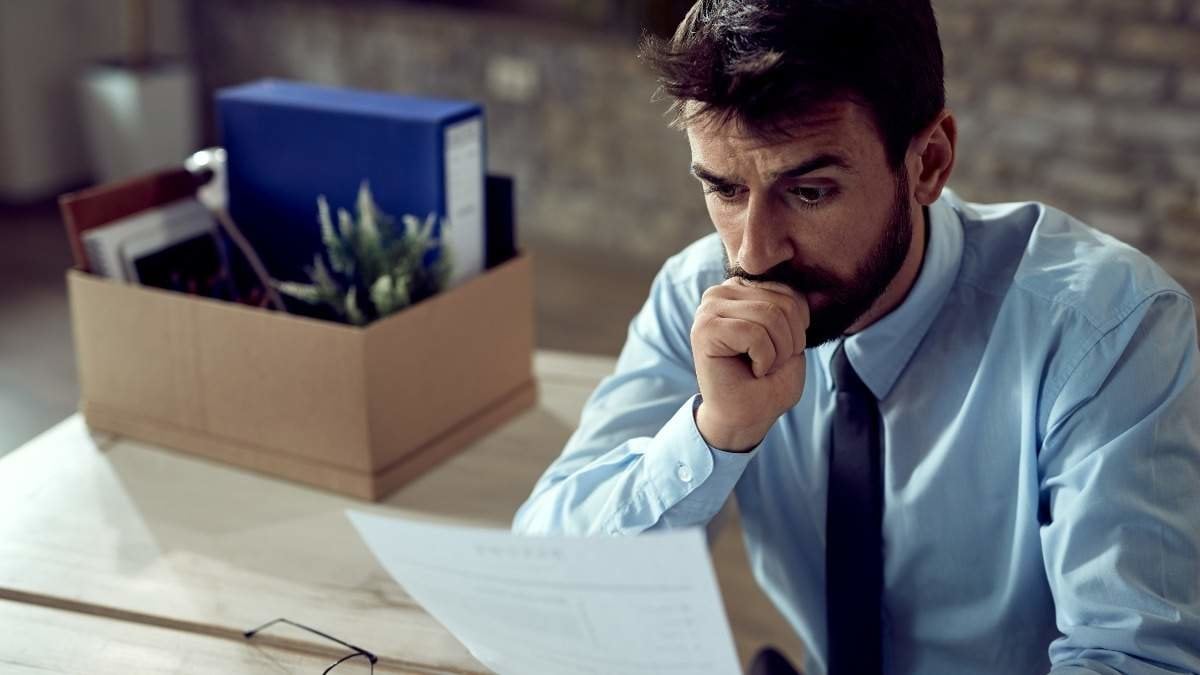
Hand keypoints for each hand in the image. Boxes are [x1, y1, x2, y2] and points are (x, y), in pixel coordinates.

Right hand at [690, 277, 809, 451]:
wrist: (748, 418)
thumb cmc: (770, 380)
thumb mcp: (792, 335)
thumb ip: (793, 306)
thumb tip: (804, 283)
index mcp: (741, 289)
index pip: (790, 292)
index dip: (799, 328)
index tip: (781, 351)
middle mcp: (720, 292)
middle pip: (783, 304)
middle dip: (790, 342)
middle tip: (772, 364)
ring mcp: (708, 309)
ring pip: (770, 317)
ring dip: (778, 353)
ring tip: (762, 367)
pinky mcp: (704, 329)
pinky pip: (754, 334)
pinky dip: (765, 360)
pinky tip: (752, 371)